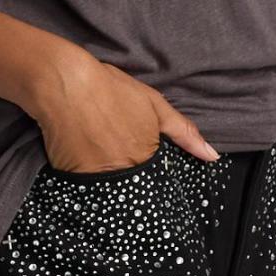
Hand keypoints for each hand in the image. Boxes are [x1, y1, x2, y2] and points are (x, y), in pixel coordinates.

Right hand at [24, 41, 217, 172]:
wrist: (64, 81)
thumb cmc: (109, 88)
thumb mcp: (154, 104)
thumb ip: (184, 132)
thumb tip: (212, 156)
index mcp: (147, 156)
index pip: (156, 183)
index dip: (148, 175)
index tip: (140, 166)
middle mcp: (125, 171)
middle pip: (134, 190)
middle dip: (129, 182)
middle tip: (114, 157)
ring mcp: (98, 178)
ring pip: (111, 194)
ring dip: (108, 184)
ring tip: (98, 156)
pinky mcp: (73, 178)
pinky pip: (85, 190)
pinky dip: (86, 182)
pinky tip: (82, 160)